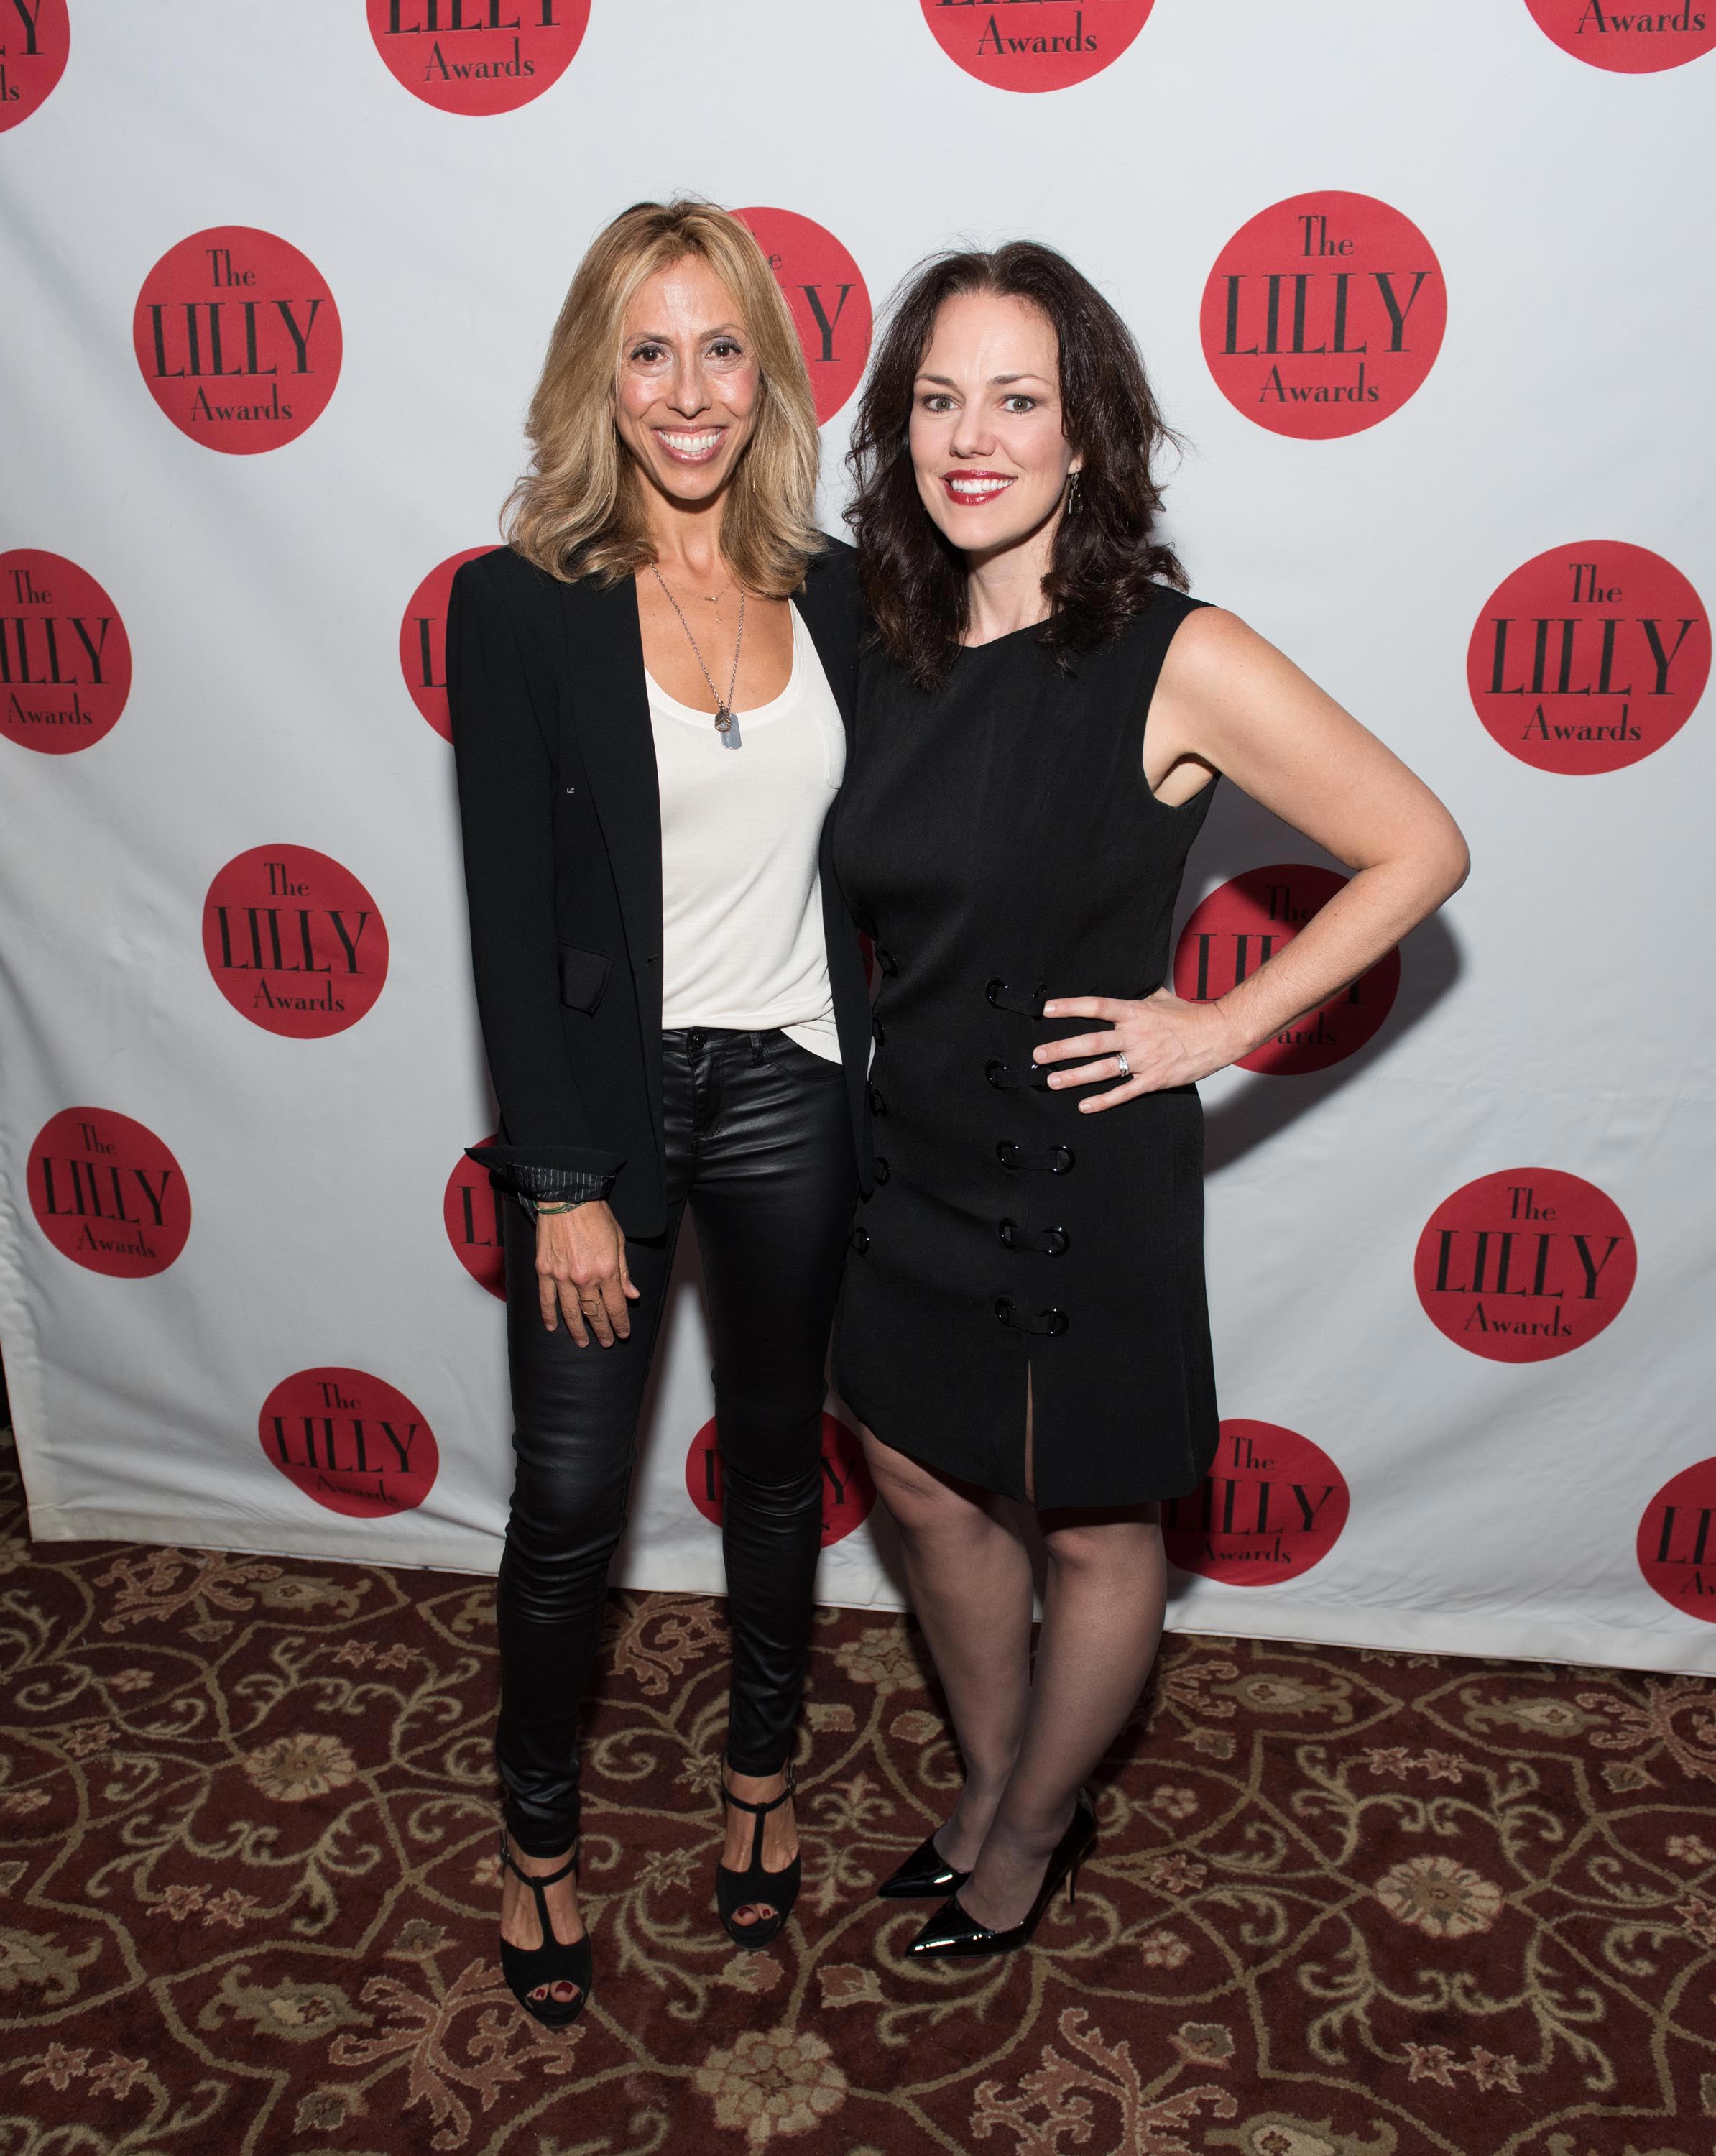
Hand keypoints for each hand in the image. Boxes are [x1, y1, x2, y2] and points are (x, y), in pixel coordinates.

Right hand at [535, 1200, 638, 1345]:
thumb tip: (632, 1295)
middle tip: (607, 1341)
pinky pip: (546, 1299)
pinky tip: (553, 1326)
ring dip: (577, 1329)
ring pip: (570, 1311)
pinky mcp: (544, 1270)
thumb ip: (624, 1272)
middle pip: (594, 1313)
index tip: (623, 1333)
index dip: (620, 1323)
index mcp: (606, 1271)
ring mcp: (562, 1276)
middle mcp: (584, 1278)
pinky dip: (549, 1315)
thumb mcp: (619, 1242)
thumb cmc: (596, 1216)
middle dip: (602, 1330)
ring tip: (583, 1342)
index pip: (615, 1306)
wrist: (568, 1199)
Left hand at [1033, 990, 1239, 1111]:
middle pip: (1092, 1042)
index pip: (1096, 1006)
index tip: (1046, 1010)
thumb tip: (1121, 986)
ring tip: (1053, 1080)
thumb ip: (1136, 996)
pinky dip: (1104, 1101)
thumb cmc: (1189, 1016)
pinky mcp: (1153, 1079)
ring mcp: (1144, 1059)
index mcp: (1135, 1012)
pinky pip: (1124, 1092)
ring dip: (1075, 1076)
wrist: (1218, 1033)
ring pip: (1103, 1069)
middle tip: (1039, 1054)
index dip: (1070, 1007)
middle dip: (1062, 1049)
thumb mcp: (1160, 997)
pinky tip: (1084, 1106)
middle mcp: (1135, 1035)